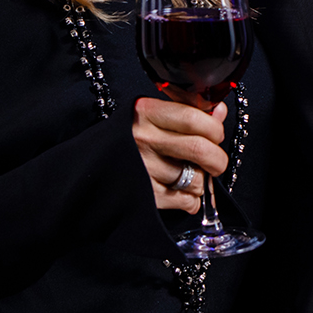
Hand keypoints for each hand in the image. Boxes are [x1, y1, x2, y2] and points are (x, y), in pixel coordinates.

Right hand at [133, 96, 227, 212]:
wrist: (94, 164)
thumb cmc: (128, 138)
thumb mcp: (152, 115)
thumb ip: (186, 112)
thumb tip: (218, 111)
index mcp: (146, 113)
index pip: (195, 118)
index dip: (215, 129)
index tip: (215, 135)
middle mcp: (144, 140)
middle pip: (200, 150)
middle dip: (217, 160)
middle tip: (215, 161)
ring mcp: (144, 169)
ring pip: (196, 179)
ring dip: (201, 182)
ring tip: (187, 175)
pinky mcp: (147, 196)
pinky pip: (186, 201)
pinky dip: (191, 199)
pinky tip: (180, 190)